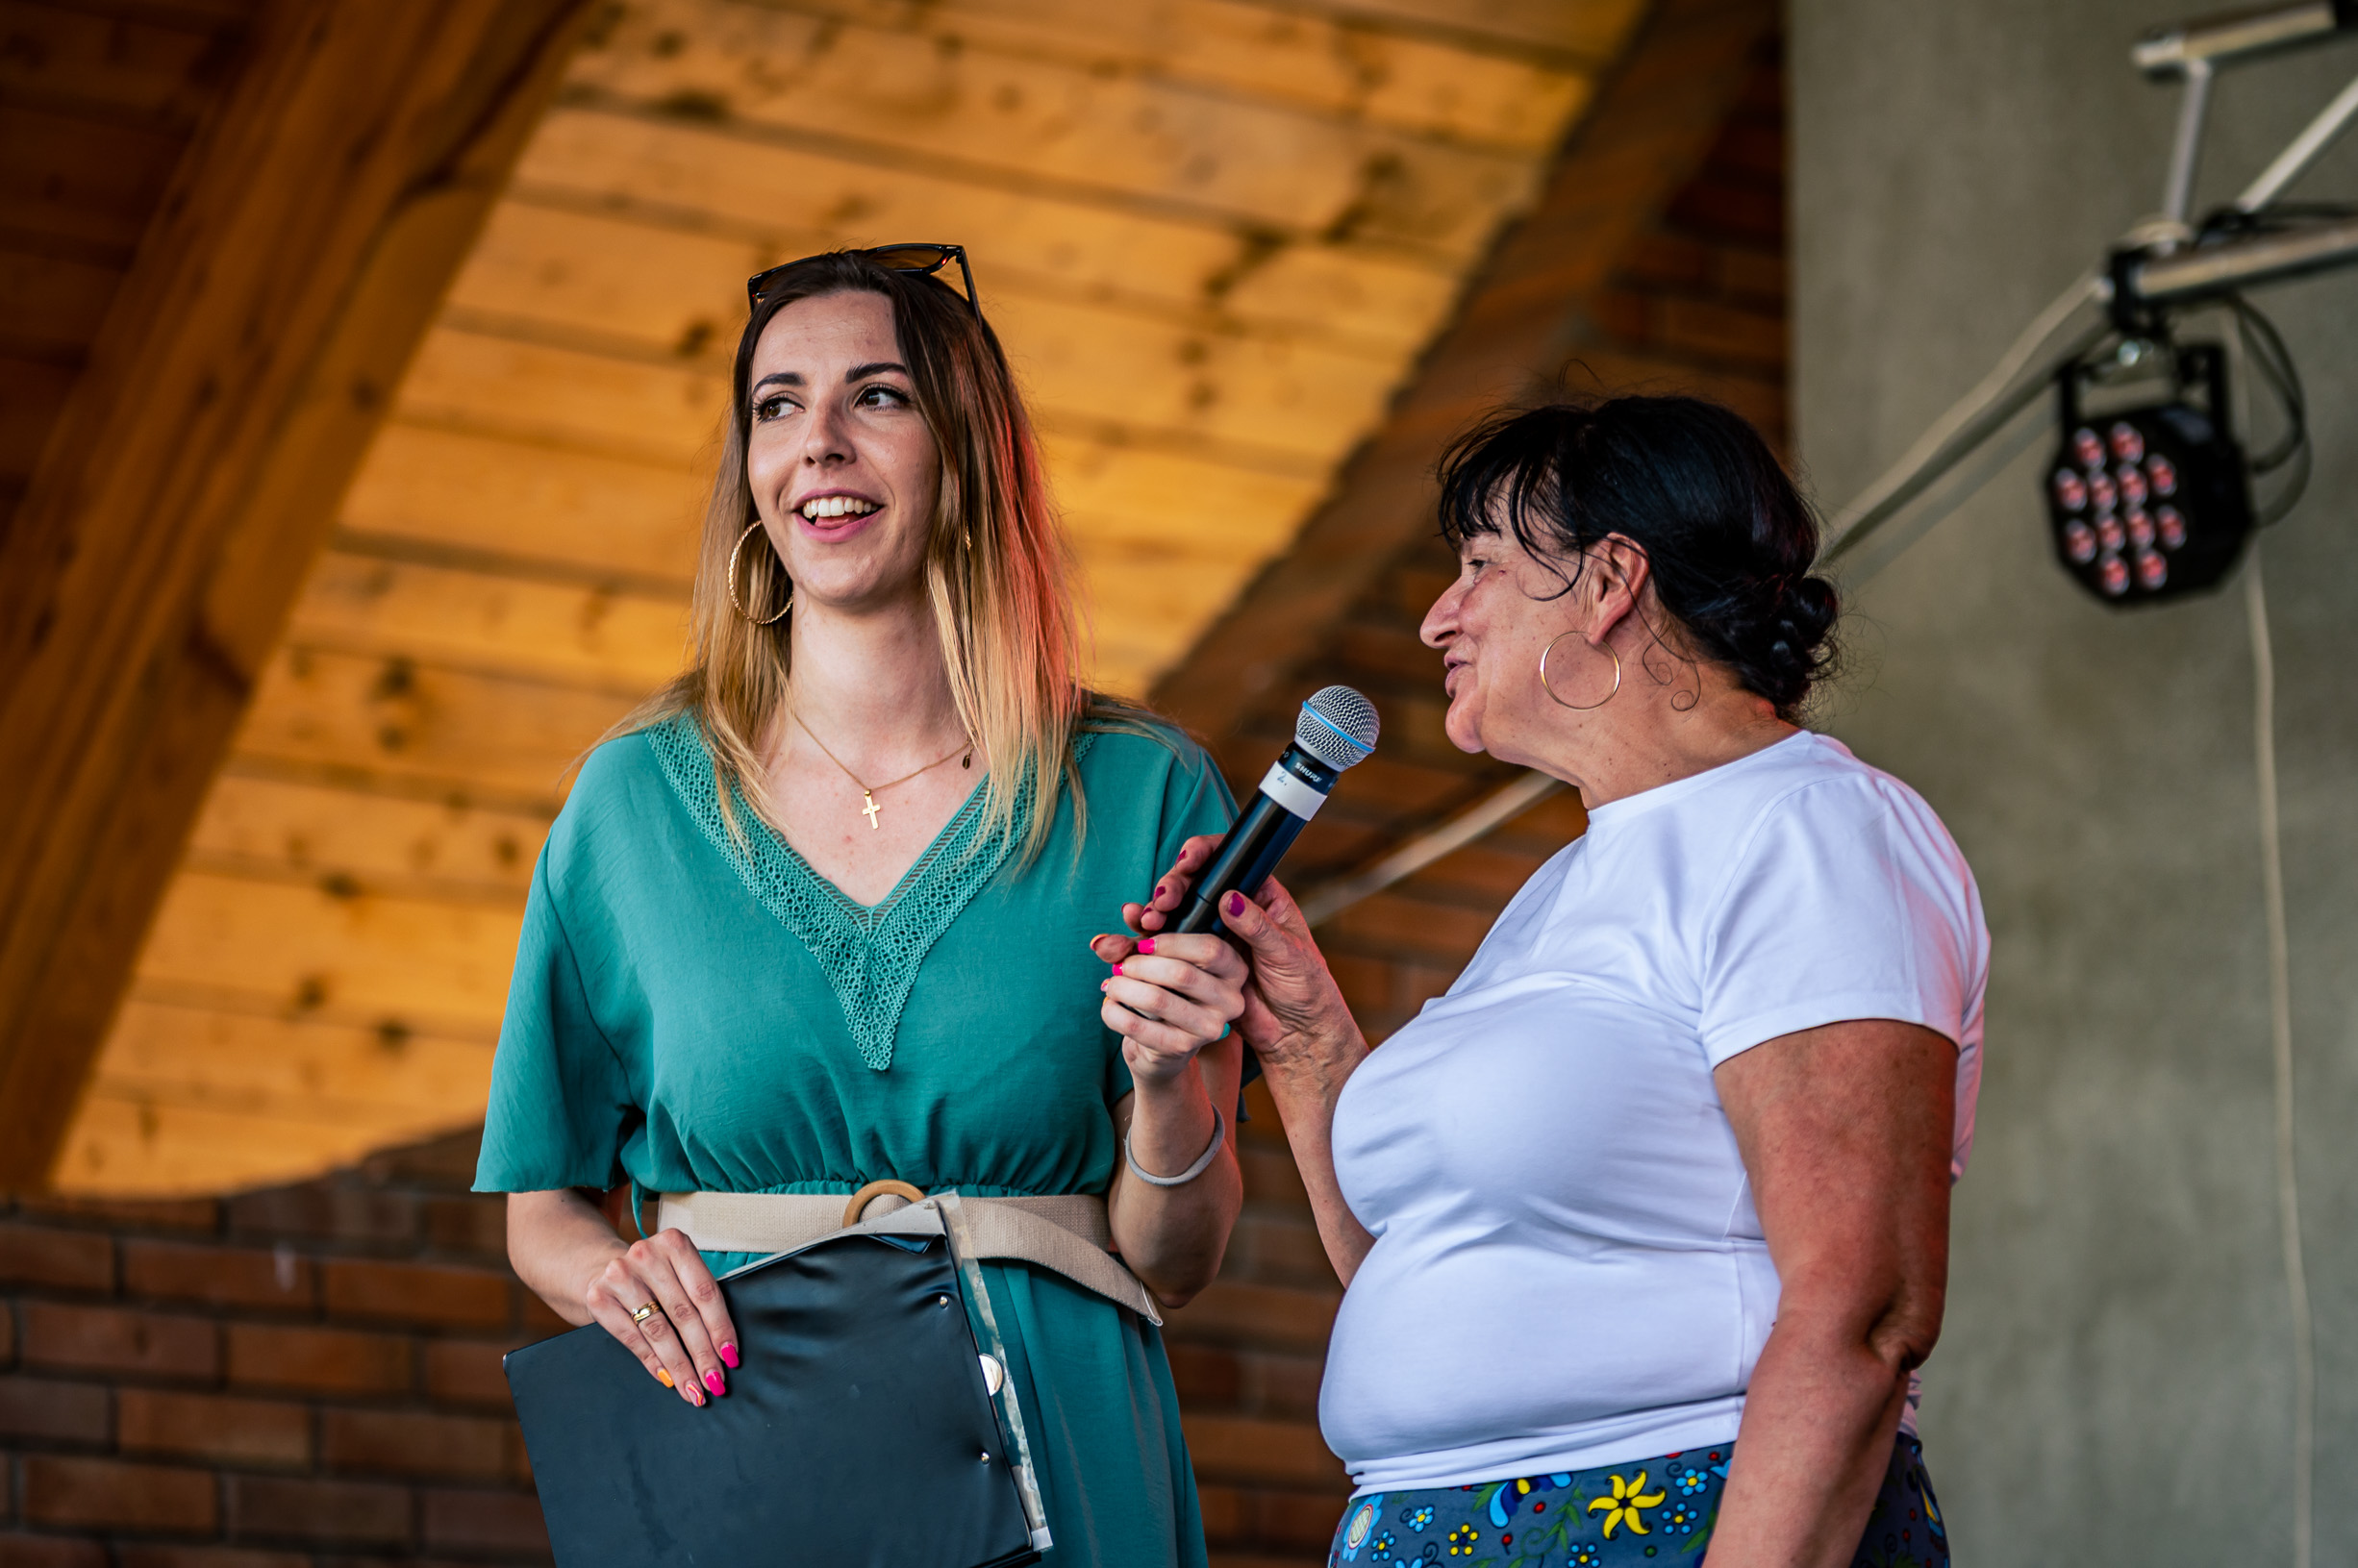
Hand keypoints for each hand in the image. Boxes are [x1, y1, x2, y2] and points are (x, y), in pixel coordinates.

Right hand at [585, 1228, 739, 1406]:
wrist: (601, 1269)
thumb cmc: (653, 1276)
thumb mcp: (677, 1272)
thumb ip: (697, 1297)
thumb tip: (724, 1348)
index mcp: (675, 1243)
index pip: (705, 1292)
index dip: (720, 1327)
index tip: (731, 1357)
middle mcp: (646, 1254)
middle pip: (683, 1314)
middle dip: (703, 1354)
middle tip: (715, 1382)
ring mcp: (619, 1275)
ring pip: (659, 1330)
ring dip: (679, 1365)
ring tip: (693, 1389)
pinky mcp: (598, 1297)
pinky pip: (632, 1338)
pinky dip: (652, 1361)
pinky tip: (667, 1378)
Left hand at [1091, 929, 1246, 1085]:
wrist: (1162, 1045)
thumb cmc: (1165, 988)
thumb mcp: (1157, 957)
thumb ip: (1135, 941)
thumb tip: (1104, 943)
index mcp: (1234, 970)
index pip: (1210, 949)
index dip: (1170, 941)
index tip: (1142, 944)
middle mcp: (1230, 1001)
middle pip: (1181, 974)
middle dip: (1139, 964)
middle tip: (1119, 965)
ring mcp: (1209, 1028)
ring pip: (1157, 999)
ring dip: (1123, 987)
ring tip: (1111, 984)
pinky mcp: (1181, 1049)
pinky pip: (1137, 1026)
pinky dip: (1114, 1011)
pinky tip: (1109, 1005)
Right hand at [1102, 837, 1354, 1071]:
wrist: (1295, 1030)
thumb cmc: (1304, 986)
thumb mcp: (1287, 953)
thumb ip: (1257, 926)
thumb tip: (1228, 899)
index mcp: (1261, 895)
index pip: (1228, 862)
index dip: (1203, 854)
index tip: (1187, 862)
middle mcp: (1233, 908)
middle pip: (1194, 883)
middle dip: (1173, 887)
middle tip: (1162, 901)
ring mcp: (1213, 933)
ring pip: (1177, 911)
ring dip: (1156, 912)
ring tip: (1145, 920)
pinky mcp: (1197, 959)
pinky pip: (1170, 942)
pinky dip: (1150, 937)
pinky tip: (1136, 935)